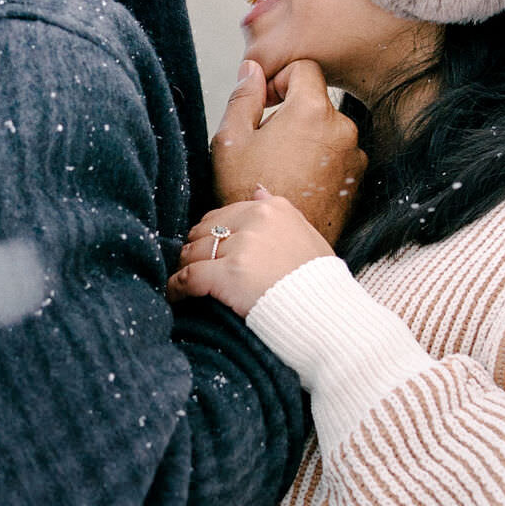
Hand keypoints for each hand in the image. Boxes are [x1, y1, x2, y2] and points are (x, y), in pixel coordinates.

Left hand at [168, 191, 334, 316]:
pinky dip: (178, 287)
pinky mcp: (230, 274)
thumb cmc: (320, 282)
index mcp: (274, 208)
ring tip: (182, 283)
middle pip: (205, 230)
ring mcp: (242, 246)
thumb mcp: (306, 235)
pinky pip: (190, 277)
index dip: (212, 234)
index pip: (225, 214)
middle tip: (194, 268)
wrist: (328, 316)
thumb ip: (278, 211)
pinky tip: (176, 295)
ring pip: (194, 252)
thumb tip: (257, 188)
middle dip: (197, 250)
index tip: (209, 251)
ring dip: (186, 268)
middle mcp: (256, 220)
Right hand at [211, 59, 365, 243]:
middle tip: (267, 142)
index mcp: (312, 110)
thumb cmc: (249, 195)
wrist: (278, 252)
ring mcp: (354, 155)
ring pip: (327, 128)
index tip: (265, 104)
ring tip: (282, 166)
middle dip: (293, 112)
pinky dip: (321, 160)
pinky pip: (338, 154)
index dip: (280, 79)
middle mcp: (342, 128)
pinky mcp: (358, 179)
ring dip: (308, 137)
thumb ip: (243, 96)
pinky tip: (298, 181)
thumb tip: (252, 68)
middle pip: (316, 99)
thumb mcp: (231, 140)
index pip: (304, 68)